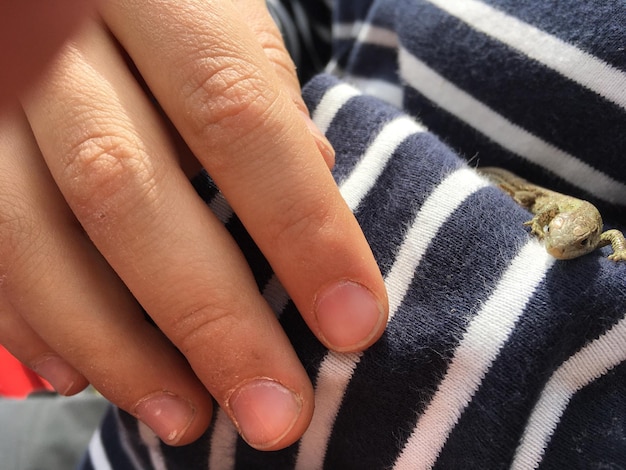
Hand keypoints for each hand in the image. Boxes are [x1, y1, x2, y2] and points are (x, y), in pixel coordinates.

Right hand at [0, 0, 387, 450]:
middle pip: (126, 190)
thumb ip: (261, 98)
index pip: (236, 113)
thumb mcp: (223, 21)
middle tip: (274, 411)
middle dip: (209, 318)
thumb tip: (315, 184)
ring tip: (186, 416)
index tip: (352, 323)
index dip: (299, 226)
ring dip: (114, 346)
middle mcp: (56, 42)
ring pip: (31, 233)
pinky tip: (82, 377)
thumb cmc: (168, 9)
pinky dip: (29, 323)